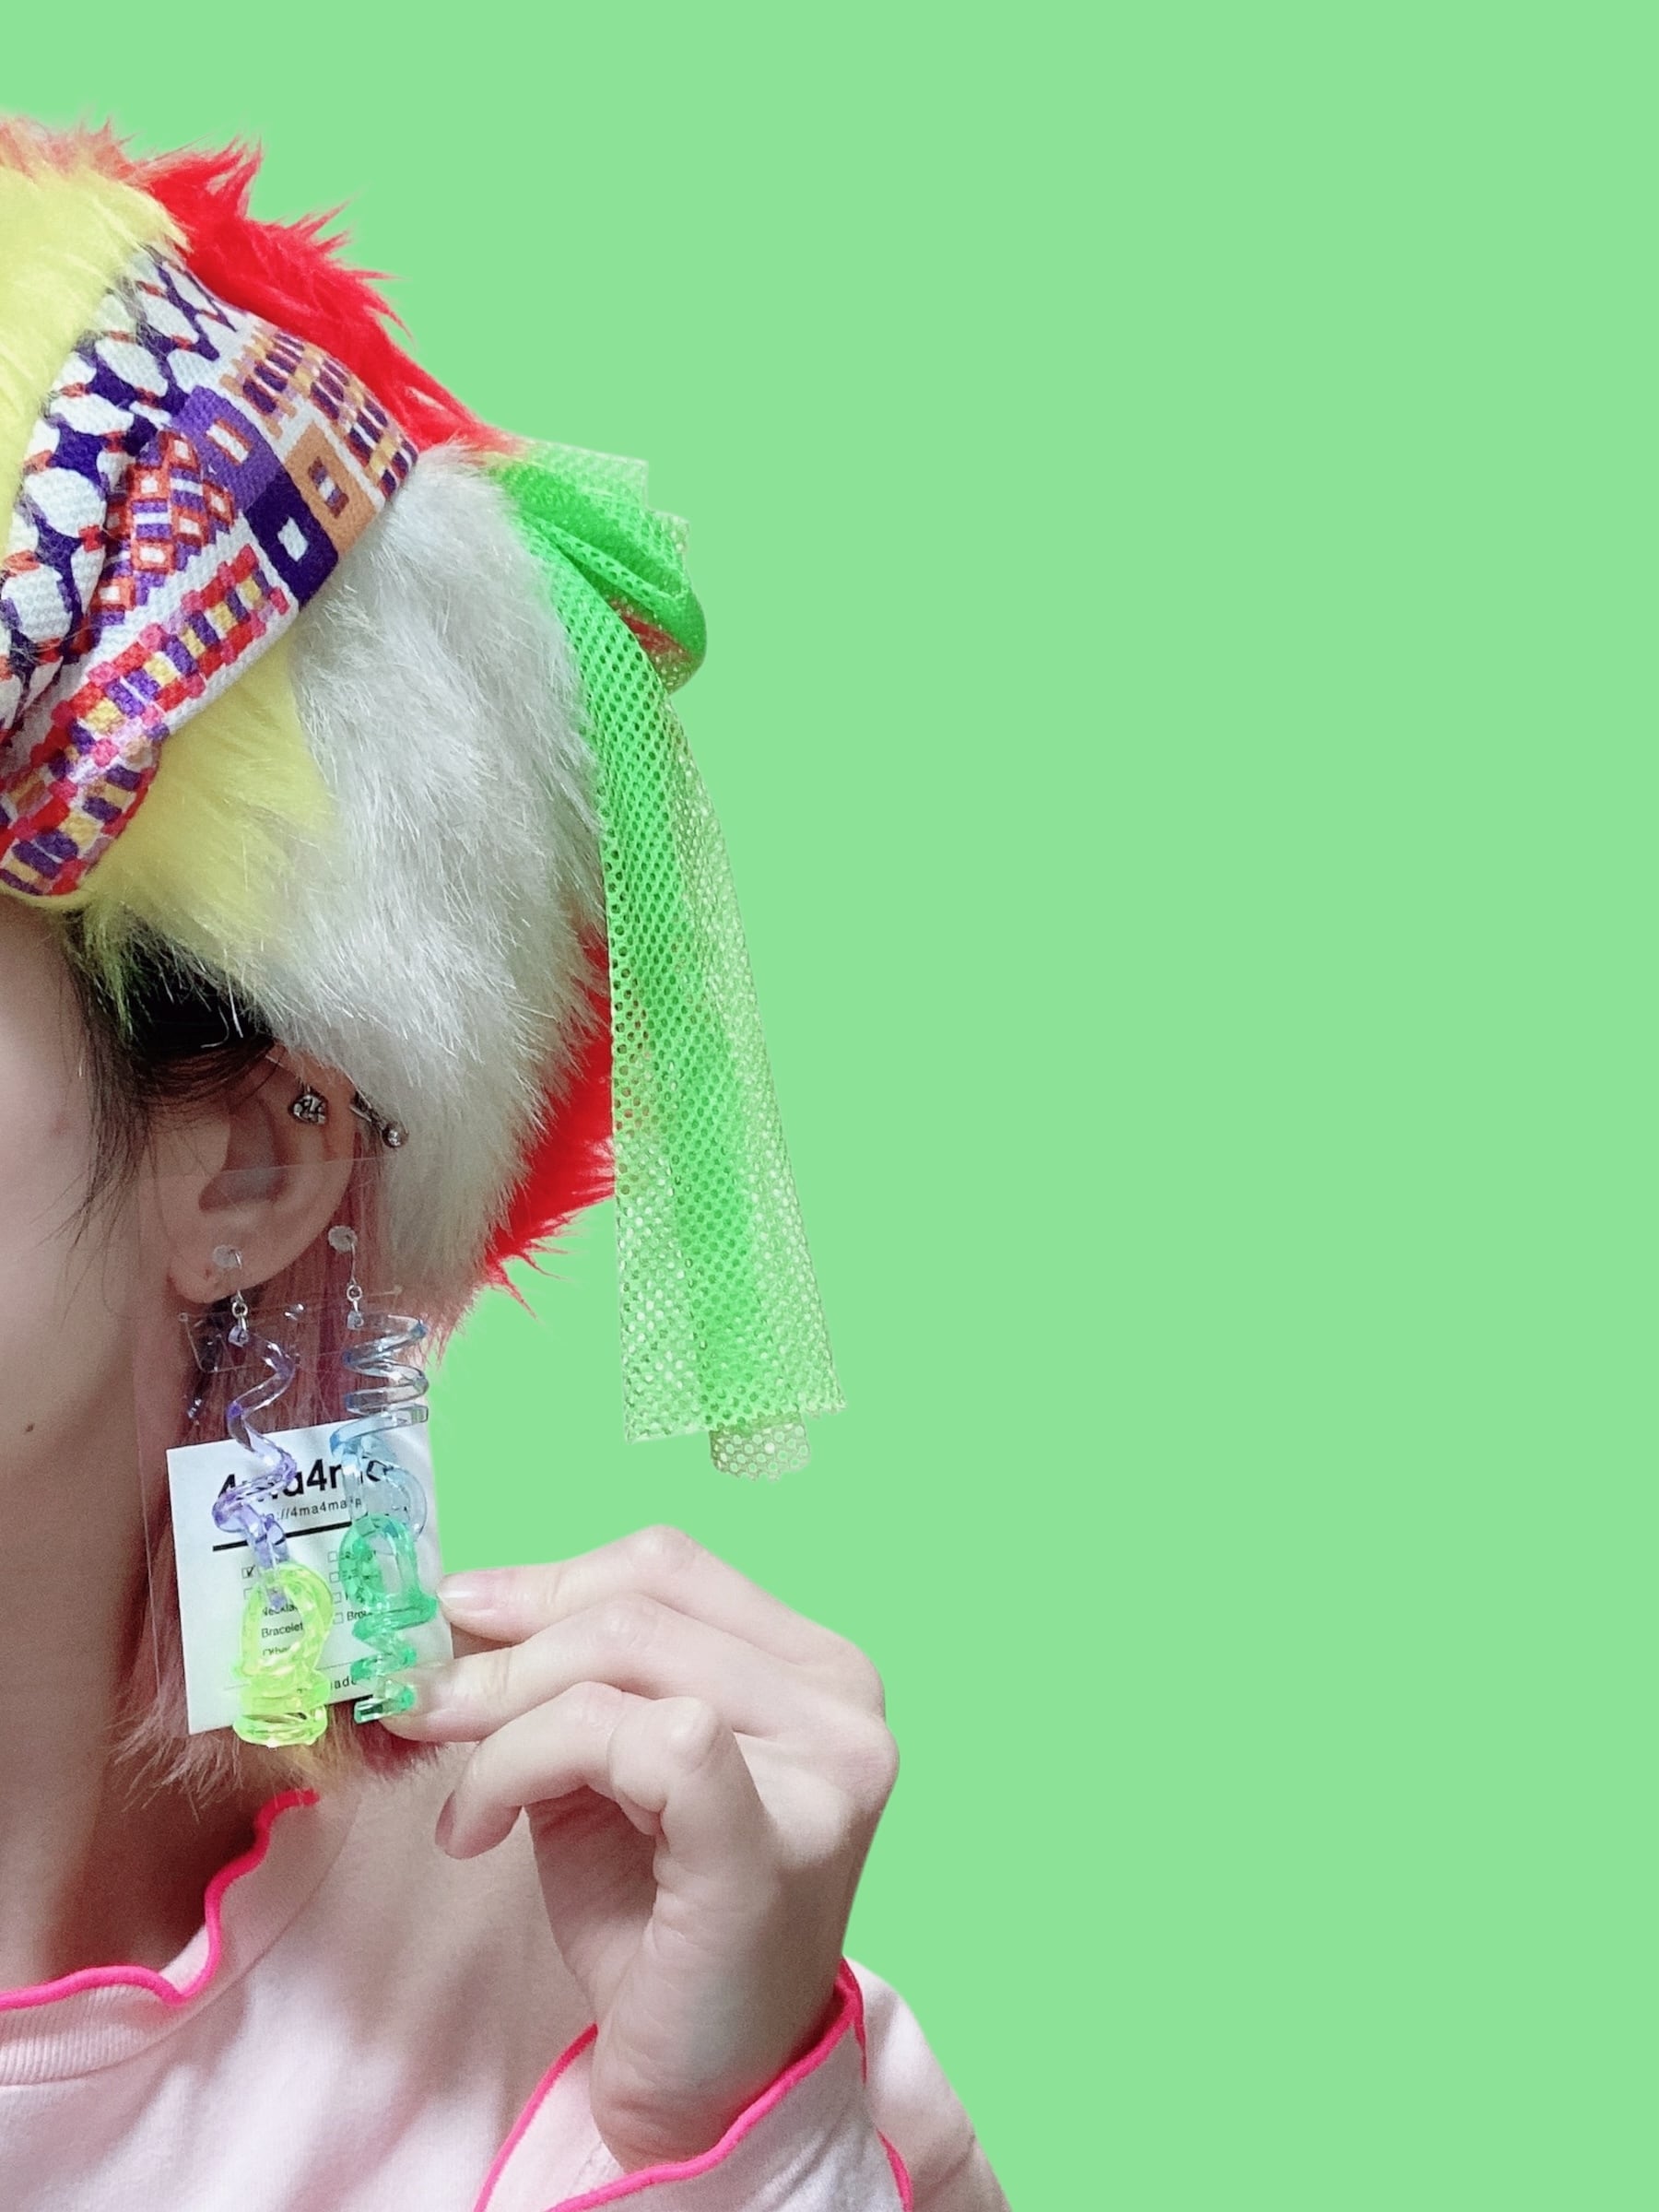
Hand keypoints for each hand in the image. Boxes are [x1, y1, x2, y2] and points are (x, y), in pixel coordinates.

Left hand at [379, 1525, 897, 2171]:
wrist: (701, 2084)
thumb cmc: (657, 1922)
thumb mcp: (607, 1766)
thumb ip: (568, 1677)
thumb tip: (458, 1605)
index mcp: (816, 1664)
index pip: (668, 1565)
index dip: (549, 1578)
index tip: (455, 1615)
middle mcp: (843, 1701)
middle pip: (636, 1606)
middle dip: (505, 1650)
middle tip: (420, 1704)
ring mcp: (827, 1769)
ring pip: (623, 1663)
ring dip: (503, 1717)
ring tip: (456, 1792)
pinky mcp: (775, 1840)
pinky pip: (634, 1740)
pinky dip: (528, 1764)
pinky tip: (483, 1829)